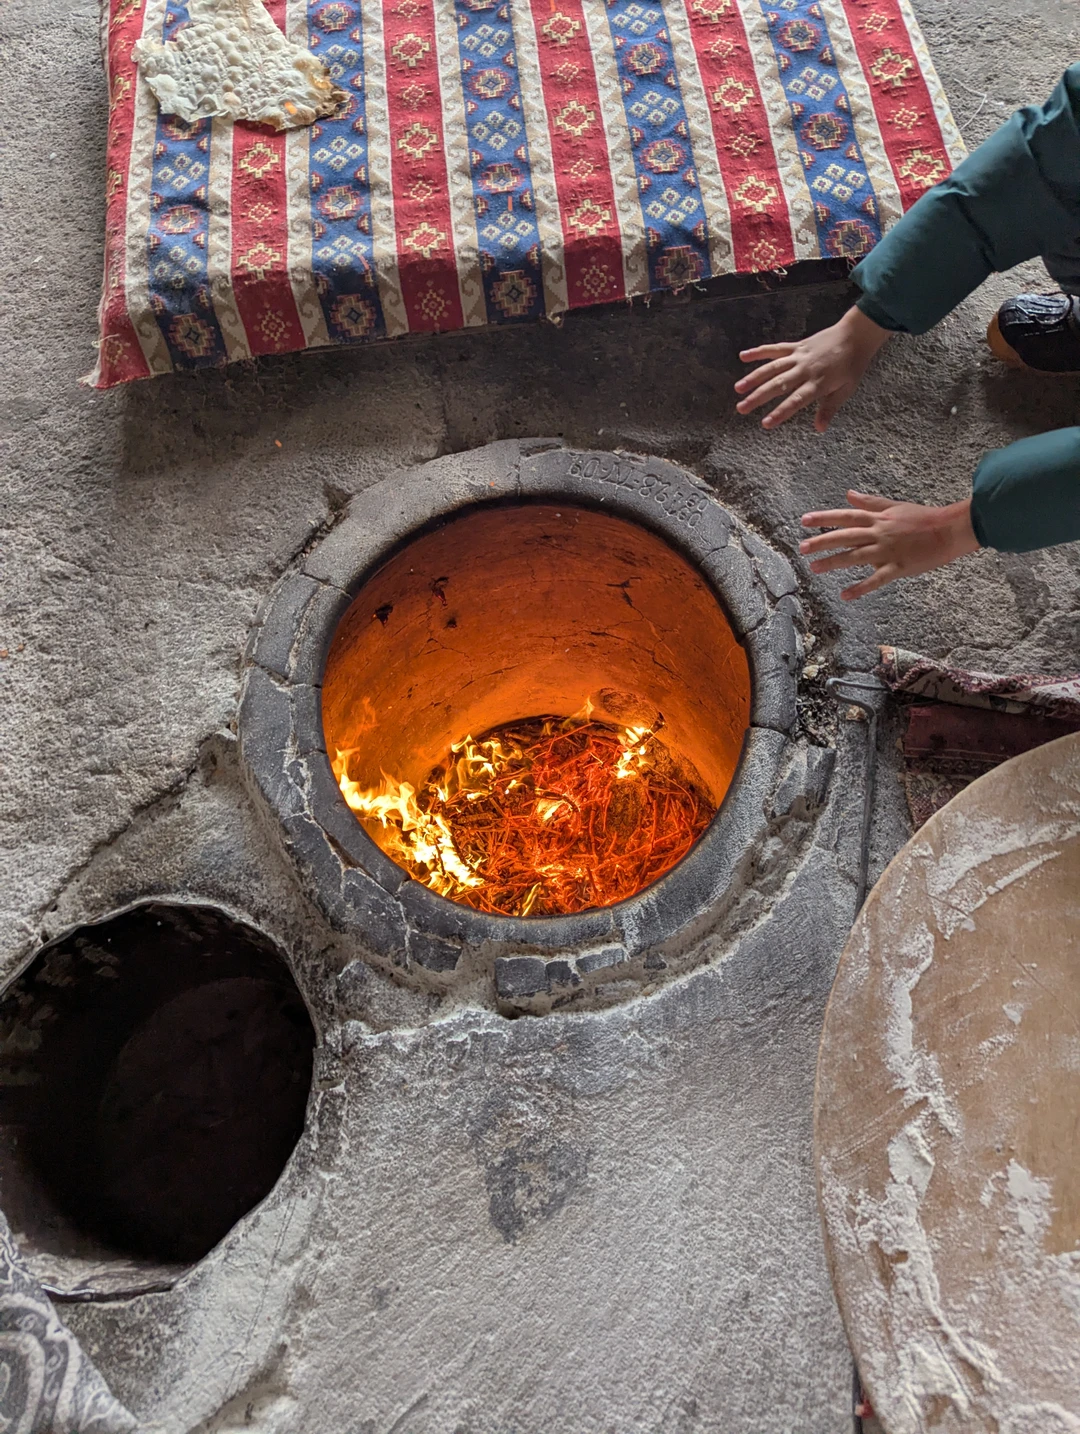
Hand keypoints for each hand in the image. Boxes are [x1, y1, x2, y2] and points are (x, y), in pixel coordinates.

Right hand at [735, 305, 890, 430]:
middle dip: (758, 397)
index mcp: (818, 383)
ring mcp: (799, 357)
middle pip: (778, 385)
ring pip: (772, 368)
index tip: (765, 424)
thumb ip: (829, 408)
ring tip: (738, 388)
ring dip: (753, 377)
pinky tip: (743, 356)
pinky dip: (759, 351)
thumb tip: (819, 428)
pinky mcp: (796, 347)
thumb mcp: (846, 390)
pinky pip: (775, 349)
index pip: (796, 401)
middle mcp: (805, 370)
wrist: (856, 334)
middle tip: (741, 408)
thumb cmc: (852, 365)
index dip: (780, 412)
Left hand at [800, 491, 979, 599]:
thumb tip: (848, 493)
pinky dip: (860, 588)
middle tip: (802, 548)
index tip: (804, 520)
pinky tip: (845, 595)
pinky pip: (876, 579)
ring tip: (815, 568)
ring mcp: (888, 551)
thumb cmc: (924, 518)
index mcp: (878, 518)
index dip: (824, 518)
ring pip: (856, 556)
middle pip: (845, 536)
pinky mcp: (898, 567)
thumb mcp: (894, 506)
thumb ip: (870, 502)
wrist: (951, 529)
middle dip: (822, 542)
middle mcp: (879, 533)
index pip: (846, 516)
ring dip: (834, 562)